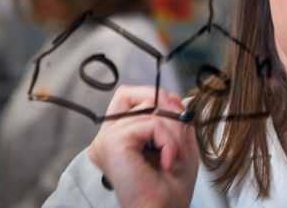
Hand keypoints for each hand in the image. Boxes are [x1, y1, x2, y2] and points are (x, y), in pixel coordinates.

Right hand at [89, 85, 198, 207]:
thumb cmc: (170, 189)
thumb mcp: (179, 144)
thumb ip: (175, 118)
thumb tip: (172, 96)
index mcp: (117, 138)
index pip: (128, 96)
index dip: (154, 97)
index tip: (176, 115)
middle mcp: (106, 138)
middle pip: (137, 96)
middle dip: (168, 112)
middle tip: (181, 138)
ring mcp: (106, 140)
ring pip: (150, 110)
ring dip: (174, 132)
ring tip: (176, 157)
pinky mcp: (113, 144)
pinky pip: (151, 124)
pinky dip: (168, 141)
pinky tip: (168, 162)